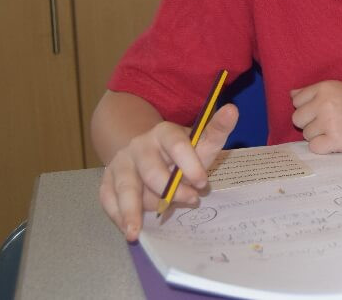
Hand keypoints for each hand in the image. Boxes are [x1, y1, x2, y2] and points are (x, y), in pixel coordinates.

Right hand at [98, 104, 237, 240]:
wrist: (148, 153)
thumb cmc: (181, 155)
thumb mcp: (201, 143)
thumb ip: (217, 131)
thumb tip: (232, 110)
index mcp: (164, 133)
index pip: (177, 145)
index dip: (190, 165)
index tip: (202, 183)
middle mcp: (140, 146)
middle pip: (151, 170)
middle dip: (170, 190)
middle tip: (190, 201)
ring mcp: (121, 163)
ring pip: (127, 186)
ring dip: (132, 210)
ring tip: (135, 231)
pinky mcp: (108, 180)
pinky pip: (108, 198)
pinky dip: (117, 215)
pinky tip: (127, 229)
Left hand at [291, 80, 341, 152]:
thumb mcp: (340, 89)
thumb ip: (314, 92)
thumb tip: (291, 94)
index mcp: (325, 87)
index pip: (297, 100)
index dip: (308, 108)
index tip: (324, 110)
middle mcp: (325, 102)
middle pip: (297, 118)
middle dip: (310, 123)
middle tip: (331, 122)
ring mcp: (330, 121)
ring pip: (306, 134)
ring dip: (319, 135)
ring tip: (339, 129)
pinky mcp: (335, 140)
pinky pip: (314, 147)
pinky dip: (324, 147)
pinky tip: (338, 140)